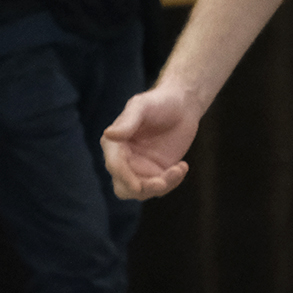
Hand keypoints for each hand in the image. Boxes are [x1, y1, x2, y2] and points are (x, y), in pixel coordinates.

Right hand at [101, 84, 200, 200]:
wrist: (183, 105)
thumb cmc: (159, 101)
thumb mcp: (142, 106)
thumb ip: (128, 121)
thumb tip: (109, 134)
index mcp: (114, 144)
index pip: (115, 165)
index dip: (124, 177)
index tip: (138, 186)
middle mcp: (123, 159)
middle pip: (123, 186)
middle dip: (141, 189)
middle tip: (161, 183)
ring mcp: (140, 168)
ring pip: (143, 191)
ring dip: (161, 186)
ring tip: (179, 169)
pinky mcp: (157, 172)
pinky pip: (160, 187)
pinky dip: (172, 181)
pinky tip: (182, 166)